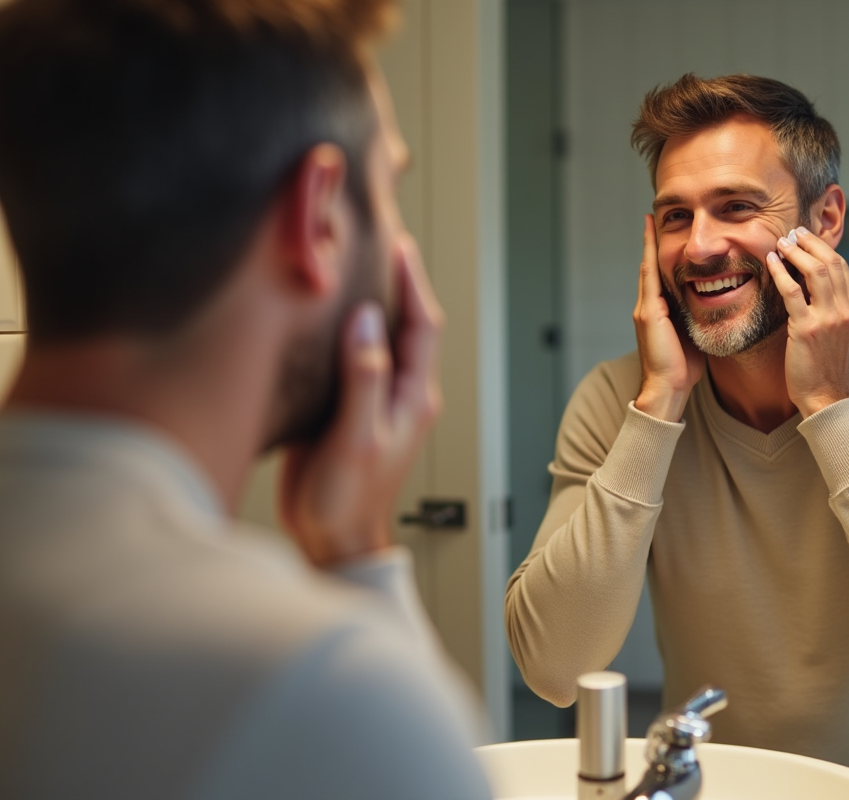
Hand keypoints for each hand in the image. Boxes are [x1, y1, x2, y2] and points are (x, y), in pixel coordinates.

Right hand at [279, 232, 443, 566]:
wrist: (333, 540)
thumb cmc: (349, 500)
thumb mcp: (357, 436)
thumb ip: (364, 377)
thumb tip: (368, 319)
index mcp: (413, 397)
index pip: (423, 325)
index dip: (413, 281)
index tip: (399, 242)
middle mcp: (402, 393)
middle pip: (407, 324)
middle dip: (397, 281)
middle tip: (377, 239)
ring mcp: (378, 399)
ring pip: (382, 338)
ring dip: (373, 302)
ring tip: (353, 264)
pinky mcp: (351, 408)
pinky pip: (356, 357)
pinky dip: (347, 329)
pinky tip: (326, 314)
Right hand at [632, 214, 704, 420]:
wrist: (667, 388)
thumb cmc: (682, 368)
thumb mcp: (692, 334)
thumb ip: (696, 317)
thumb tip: (714, 305)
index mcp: (659, 312)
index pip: (660, 276)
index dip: (661, 254)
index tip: (664, 233)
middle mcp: (648, 306)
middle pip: (650, 266)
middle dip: (651, 242)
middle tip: (652, 217)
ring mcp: (646, 308)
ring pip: (648, 268)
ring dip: (649, 244)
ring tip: (650, 221)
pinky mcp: (649, 313)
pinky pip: (650, 279)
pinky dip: (650, 258)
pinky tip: (653, 241)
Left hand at [765, 227, 848, 417]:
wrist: (826, 397)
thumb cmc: (826, 368)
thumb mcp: (838, 334)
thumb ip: (832, 310)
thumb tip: (812, 287)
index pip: (842, 267)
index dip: (823, 248)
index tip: (806, 238)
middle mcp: (846, 310)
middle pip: (831, 262)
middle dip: (810, 242)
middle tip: (792, 232)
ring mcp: (829, 319)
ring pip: (815, 271)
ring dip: (796, 251)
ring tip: (781, 242)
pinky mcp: (807, 329)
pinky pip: (792, 291)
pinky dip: (780, 271)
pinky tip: (771, 261)